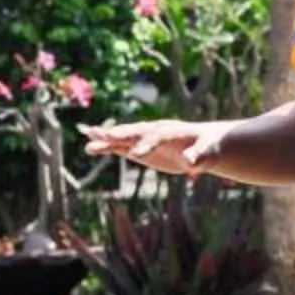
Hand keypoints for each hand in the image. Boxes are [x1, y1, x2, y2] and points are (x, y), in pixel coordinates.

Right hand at [85, 117, 228, 175]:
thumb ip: (198, 157)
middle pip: (136, 131)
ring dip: (106, 137)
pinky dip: (105, 145)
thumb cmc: (208, 147)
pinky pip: (119, 145)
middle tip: (104, 137)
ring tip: (87, 136)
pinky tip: (89, 145)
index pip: (157, 136)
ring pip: (123, 137)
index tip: (134, 154)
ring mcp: (145, 138)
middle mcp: (155, 131)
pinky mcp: (138, 148)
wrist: (203, 143)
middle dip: (121, 134)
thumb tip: (191, 162)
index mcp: (172, 131)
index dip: (146, 144)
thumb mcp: (207, 154)